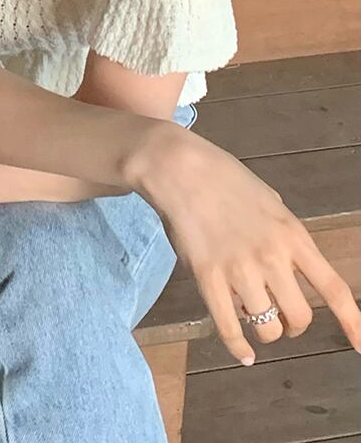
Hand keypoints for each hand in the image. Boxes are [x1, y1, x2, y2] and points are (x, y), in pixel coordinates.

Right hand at [130, 121, 360, 364]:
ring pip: (268, 327)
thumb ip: (283, 234)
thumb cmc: (225, 178)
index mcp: (292, 235)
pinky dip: (239, 348)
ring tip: (253, 316)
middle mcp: (272, 258)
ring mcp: (240, 270)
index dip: (351, 322)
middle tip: (282, 317)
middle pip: (301, 317)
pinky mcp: (208, 279)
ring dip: (265, 329)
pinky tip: (243, 354)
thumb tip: (287, 262)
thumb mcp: (270, 201)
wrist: (181, 169)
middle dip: (294, 324)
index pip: (333, 288)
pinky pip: (230, 329)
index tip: (360, 345)